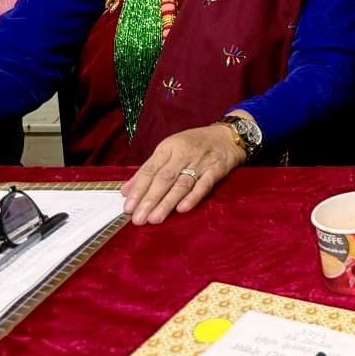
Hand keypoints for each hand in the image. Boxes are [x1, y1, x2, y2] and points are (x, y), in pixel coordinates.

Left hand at [121, 123, 245, 224]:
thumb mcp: (169, 150)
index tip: (128, 208)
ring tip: (154, 219)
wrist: (228, 136)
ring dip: (167, 203)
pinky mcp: (217, 169)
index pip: (150, 170)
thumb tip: (126, 191)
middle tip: (138, 219)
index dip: (138, 189)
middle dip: (150, 199)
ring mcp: (201, 161)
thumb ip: (148, 169)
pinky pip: (204, 184)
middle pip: (164, 178)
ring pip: (182, 184)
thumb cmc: (194, 144)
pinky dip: (193, 197)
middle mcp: (184, 153)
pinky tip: (182, 209)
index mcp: (169, 147)